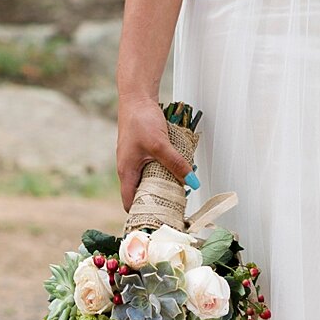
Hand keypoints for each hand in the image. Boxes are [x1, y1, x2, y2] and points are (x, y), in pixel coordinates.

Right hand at [116, 92, 192, 209]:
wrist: (137, 98)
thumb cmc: (140, 119)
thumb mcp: (160, 144)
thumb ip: (176, 163)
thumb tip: (192, 182)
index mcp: (126, 172)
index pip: (130, 203)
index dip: (142, 214)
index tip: (158, 221)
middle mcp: (129, 170)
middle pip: (141, 194)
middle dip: (157, 203)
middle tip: (175, 209)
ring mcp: (135, 162)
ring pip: (149, 182)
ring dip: (162, 187)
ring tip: (179, 194)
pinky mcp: (143, 154)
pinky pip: (153, 170)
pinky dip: (163, 174)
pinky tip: (176, 173)